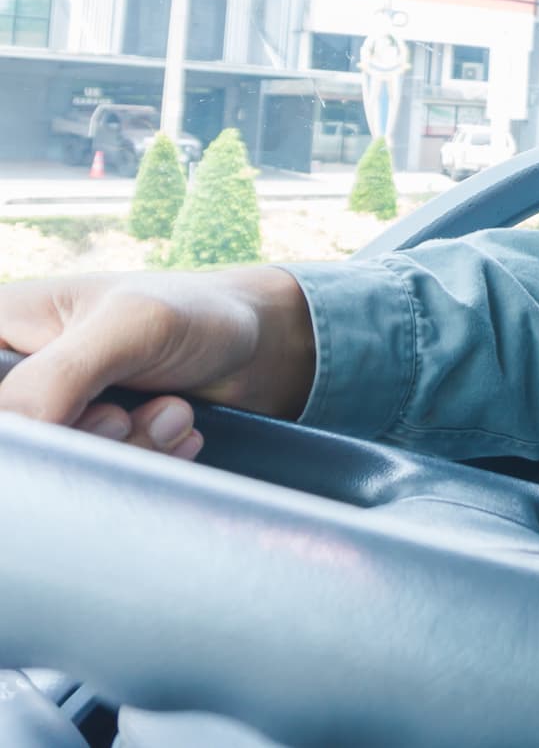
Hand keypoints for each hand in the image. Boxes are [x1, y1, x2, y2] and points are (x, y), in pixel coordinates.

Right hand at [0, 268, 316, 458]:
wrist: (257, 344)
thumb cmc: (194, 312)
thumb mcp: (132, 325)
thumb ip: (63, 375)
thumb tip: (15, 427)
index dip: (26, 426)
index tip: (81, 419)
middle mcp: (15, 379)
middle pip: (23, 448)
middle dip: (82, 441)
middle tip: (123, 416)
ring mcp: (51, 418)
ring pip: (56, 474)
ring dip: (123, 453)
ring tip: (169, 413)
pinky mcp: (87, 450)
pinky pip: (94, 485)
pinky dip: (141, 468)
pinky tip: (176, 434)